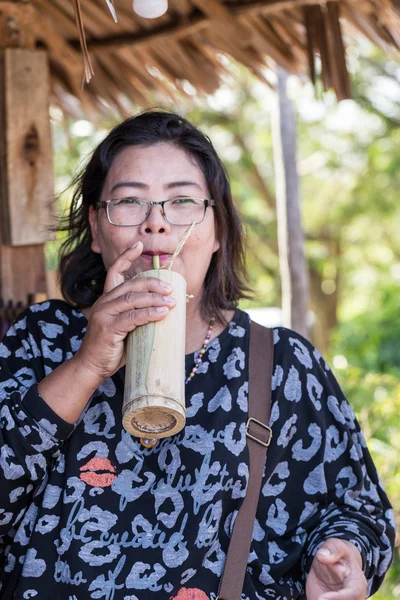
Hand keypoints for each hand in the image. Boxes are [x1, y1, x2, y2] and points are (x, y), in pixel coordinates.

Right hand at [74, 242, 174, 380]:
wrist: (92, 367)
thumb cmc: (112, 347)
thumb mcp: (125, 327)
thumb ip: (137, 315)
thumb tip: (165, 310)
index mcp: (107, 299)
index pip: (114, 271)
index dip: (126, 257)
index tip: (139, 244)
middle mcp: (104, 302)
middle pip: (131, 284)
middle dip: (153, 283)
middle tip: (170, 287)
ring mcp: (104, 314)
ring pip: (133, 299)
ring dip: (155, 298)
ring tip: (172, 301)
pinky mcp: (108, 328)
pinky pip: (133, 317)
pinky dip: (149, 313)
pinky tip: (162, 312)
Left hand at [306, 538, 366, 599]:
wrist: (333, 564)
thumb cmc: (336, 554)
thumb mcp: (335, 545)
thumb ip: (331, 549)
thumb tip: (322, 556)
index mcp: (357, 582)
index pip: (353, 594)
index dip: (338, 598)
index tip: (321, 598)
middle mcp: (353, 597)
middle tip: (316, 599)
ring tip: (315, 598)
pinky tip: (313, 599)